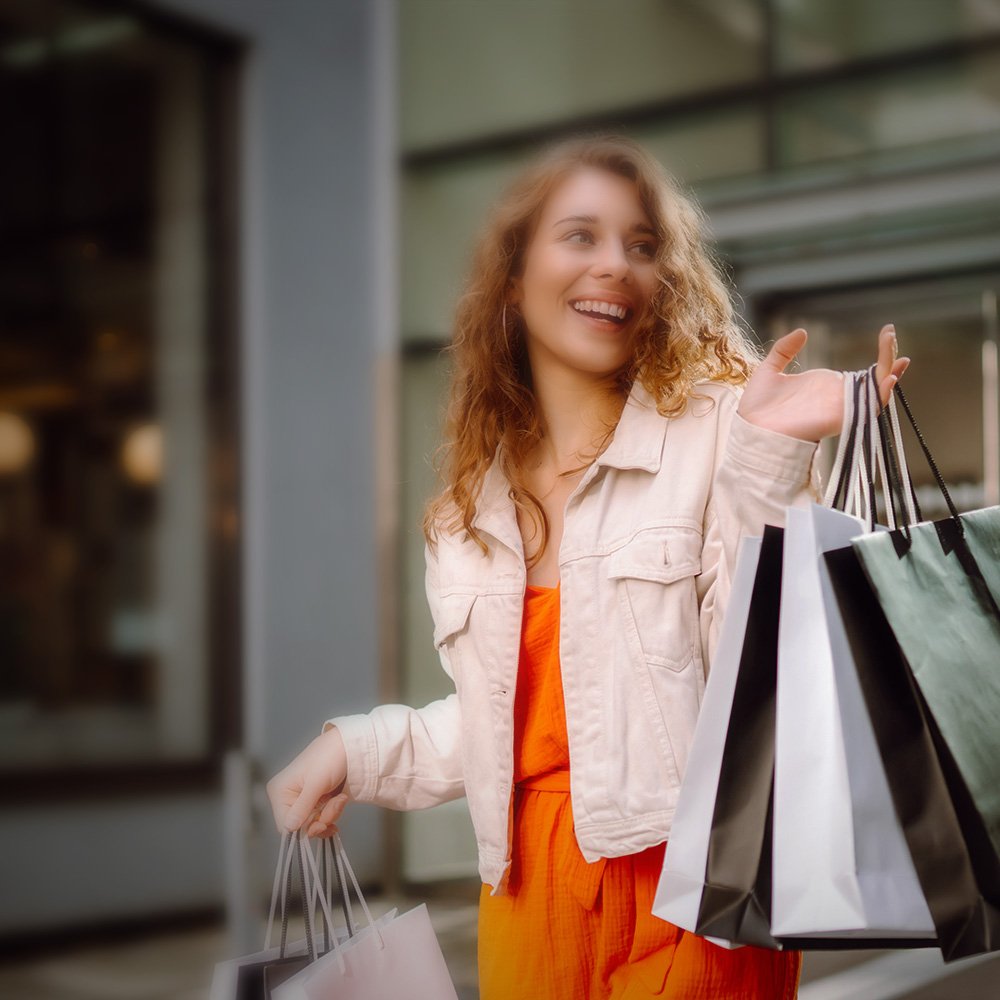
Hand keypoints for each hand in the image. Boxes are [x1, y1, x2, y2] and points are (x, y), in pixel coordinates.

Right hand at [266, 727, 349, 838]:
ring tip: (341, 798)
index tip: (321, 825)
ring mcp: (304, 800)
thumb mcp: (316, 783)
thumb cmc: (329, 757)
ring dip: (331, 813)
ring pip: (315, 822)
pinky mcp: (317, 800)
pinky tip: (341, 799)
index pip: (284, 824)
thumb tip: (289, 828)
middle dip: (322, 818)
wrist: (350, 745)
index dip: (303, 829)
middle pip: (301, 826)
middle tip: (337, 804)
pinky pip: (323, 816)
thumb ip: (302, 807)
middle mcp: (288, 797)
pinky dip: (334, 810)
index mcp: (280, 791)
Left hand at [737, 323, 910, 442]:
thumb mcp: (770, 370)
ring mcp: (840, 407)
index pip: (862, 372)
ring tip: (897, 351)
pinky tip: (889, 378)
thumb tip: (802, 332)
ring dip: (890, 372)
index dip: (880, 356)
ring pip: (877, 392)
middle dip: (889, 357)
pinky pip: (867, 409)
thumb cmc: (757, 408)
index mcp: (825, 386)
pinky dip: (881, 395)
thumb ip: (785, 350)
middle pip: (876, 379)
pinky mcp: (839, 419)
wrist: (750, 430)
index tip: (887, 333)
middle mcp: (837, 397)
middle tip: (891, 333)